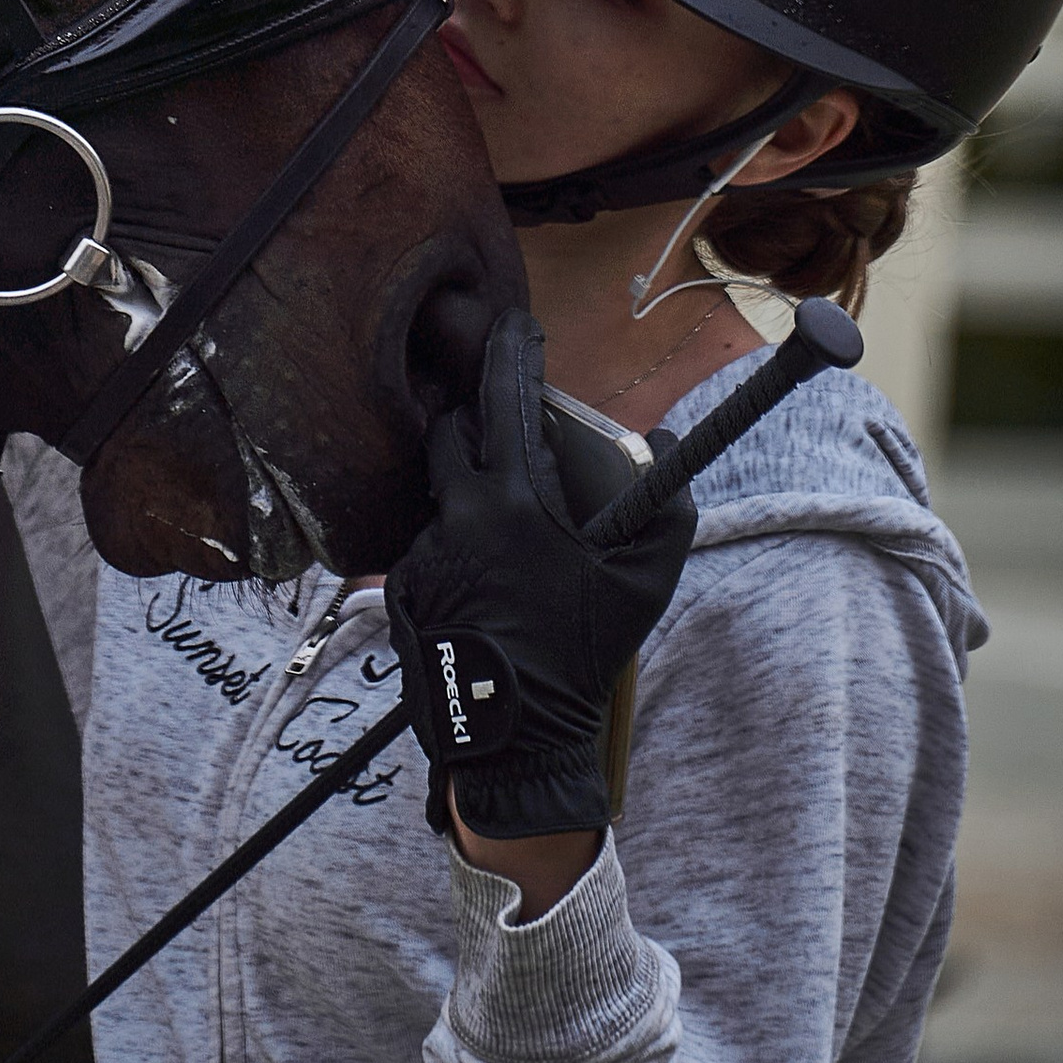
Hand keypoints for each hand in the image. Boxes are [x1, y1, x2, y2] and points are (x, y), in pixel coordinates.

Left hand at [384, 312, 694, 841]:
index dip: (511, 348)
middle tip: (513, 437)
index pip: (503, 392)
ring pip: (440, 489)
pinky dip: (452, 546)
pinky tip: (484, 582)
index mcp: (514, 495)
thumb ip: (668, 498)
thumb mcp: (646, 575)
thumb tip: (667, 440)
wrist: (516, 735)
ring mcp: (421, 546)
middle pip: (454, 428)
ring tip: (507, 529)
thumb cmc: (585, 649)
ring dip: (467, 491)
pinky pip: (424, 541)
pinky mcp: (394, 582)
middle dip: (480, 421)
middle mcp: (457, 510)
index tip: (519, 327)